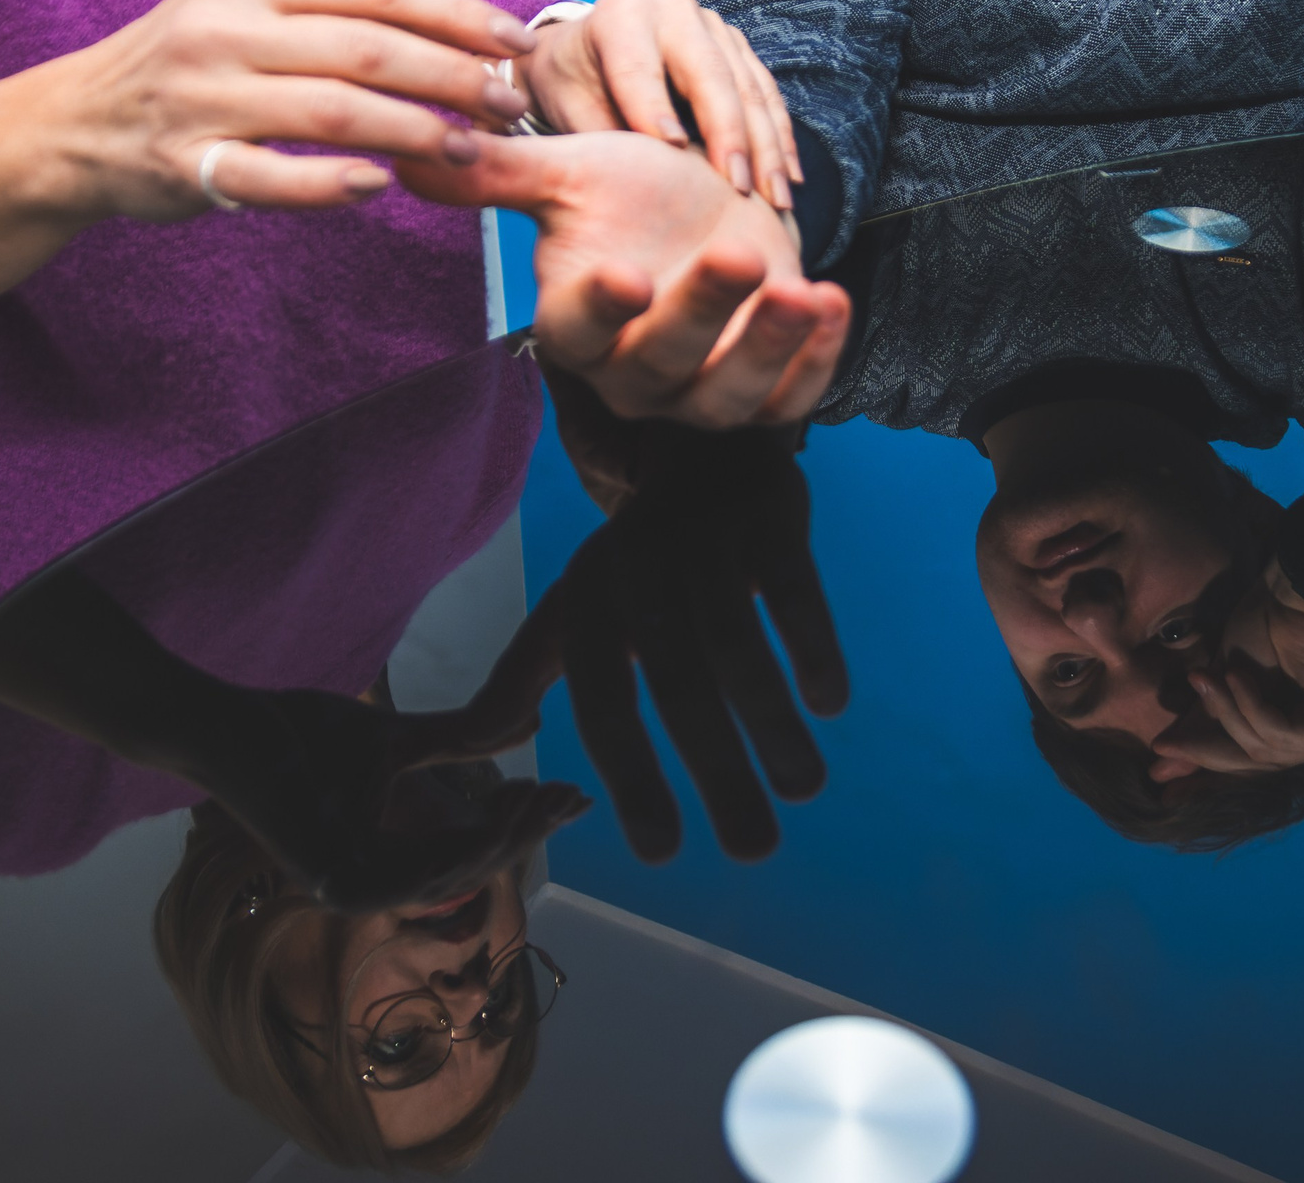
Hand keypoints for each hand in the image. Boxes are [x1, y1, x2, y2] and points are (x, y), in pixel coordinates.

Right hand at [34, 0, 537, 220]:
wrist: (73, 124)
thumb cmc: (188, 65)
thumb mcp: (242, 7)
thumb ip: (328, 10)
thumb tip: (451, 28)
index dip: (455, 13)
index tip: (513, 41)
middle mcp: (223, 28)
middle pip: (367, 48)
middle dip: (452, 76)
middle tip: (507, 105)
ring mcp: (202, 98)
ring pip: (333, 111)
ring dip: (415, 131)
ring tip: (470, 148)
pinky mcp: (185, 165)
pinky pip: (273, 177)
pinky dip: (333, 184)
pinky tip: (382, 187)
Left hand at [197, 687, 591, 915]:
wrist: (229, 725)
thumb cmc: (300, 732)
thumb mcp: (398, 737)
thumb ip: (458, 740)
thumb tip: (530, 719)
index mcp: (384, 857)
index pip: (470, 849)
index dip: (524, 825)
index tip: (572, 793)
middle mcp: (368, 883)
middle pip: (466, 871)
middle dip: (523, 835)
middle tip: (567, 796)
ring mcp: (344, 887)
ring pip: (440, 881)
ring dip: (495, 844)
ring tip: (536, 801)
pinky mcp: (321, 878)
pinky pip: (397, 885)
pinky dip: (445, 861)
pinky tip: (483, 832)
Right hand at [399, 131, 850, 426]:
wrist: (712, 214)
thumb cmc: (634, 195)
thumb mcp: (573, 173)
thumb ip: (500, 171)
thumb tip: (413, 151)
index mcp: (578, 327)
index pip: (580, 333)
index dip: (602, 309)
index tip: (625, 272)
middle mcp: (635, 375)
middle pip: (662, 362)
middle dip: (702, 310)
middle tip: (733, 252)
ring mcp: (702, 393)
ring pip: (731, 396)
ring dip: (769, 348)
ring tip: (805, 293)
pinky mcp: (766, 394)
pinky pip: (792, 397)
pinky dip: (818, 359)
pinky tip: (834, 301)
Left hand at [451, 417, 848, 861]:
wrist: (701, 450)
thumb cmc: (634, 561)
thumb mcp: (570, 609)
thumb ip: (519, 677)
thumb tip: (474, 746)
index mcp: (587, 606)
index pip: (602, 704)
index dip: (630, 778)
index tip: (661, 854)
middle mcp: (641, 575)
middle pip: (679, 687)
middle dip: (717, 774)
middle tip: (752, 852)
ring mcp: (707, 544)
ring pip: (740, 645)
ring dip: (773, 725)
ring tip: (802, 790)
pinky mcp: (770, 520)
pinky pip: (796, 590)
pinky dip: (813, 648)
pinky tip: (829, 705)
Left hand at [516, 0, 800, 206]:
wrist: (586, 58)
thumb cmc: (573, 89)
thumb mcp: (568, 109)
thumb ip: (598, 136)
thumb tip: (635, 176)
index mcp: (619, 16)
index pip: (641, 69)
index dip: (656, 110)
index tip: (674, 153)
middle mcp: (671, 9)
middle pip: (709, 74)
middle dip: (729, 135)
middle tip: (740, 189)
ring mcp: (711, 24)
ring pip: (748, 86)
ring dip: (766, 146)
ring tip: (776, 198)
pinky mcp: (737, 46)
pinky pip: (766, 93)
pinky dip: (778, 137)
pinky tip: (788, 177)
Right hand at [1181, 559, 1303, 771]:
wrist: (1297, 597)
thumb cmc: (1264, 631)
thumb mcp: (1222, 688)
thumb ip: (1202, 726)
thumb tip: (1161, 767)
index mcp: (1293, 733)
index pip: (1247, 766)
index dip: (1204, 772)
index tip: (1161, 786)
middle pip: (1253, 763)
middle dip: (1205, 754)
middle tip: (1162, 747)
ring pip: (1264, 750)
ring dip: (1227, 712)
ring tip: (1204, 678)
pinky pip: (1282, 734)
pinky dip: (1253, 706)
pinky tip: (1238, 675)